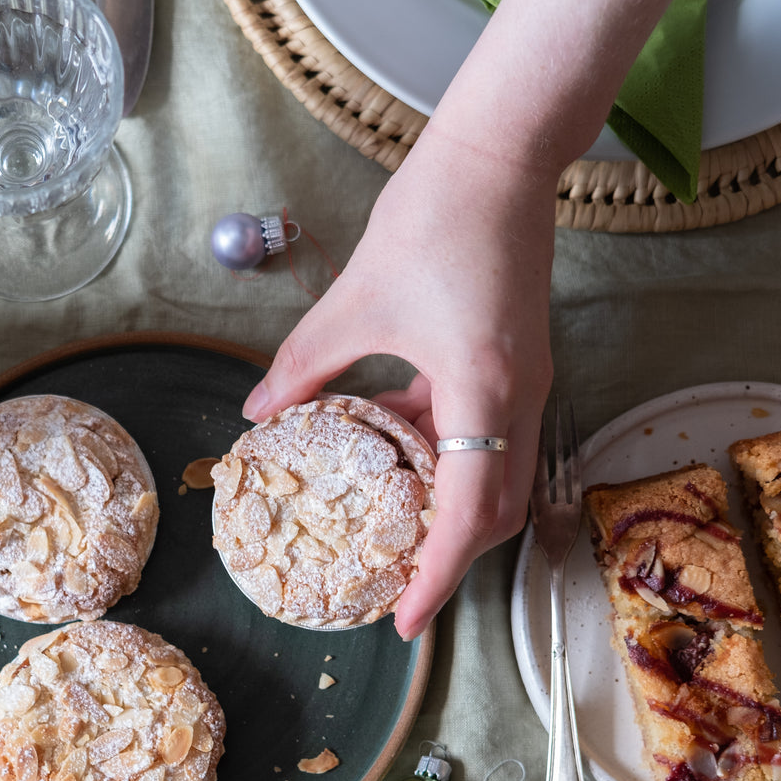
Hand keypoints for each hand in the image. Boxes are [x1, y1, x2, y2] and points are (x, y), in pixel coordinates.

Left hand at [242, 138, 554, 639]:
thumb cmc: (432, 221)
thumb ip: (302, 367)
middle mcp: (519, 399)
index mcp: (485, 393)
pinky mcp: (516, 364)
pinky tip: (386, 442)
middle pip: (495, 511)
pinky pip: (484, 434)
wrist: (497, 158)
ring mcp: (525, 383)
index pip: (468, 516)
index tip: (401, 622)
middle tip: (393, 590)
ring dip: (443, 505)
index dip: (436, 578)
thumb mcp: (354, 304)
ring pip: (492, 476)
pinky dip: (441, 454)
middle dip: (447, 558)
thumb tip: (255, 415)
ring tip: (383, 527)